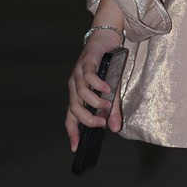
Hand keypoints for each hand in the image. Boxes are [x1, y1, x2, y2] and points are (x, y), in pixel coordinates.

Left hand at [65, 27, 124, 152]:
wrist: (105, 39)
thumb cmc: (106, 66)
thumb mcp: (112, 91)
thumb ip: (112, 110)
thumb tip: (115, 128)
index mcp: (77, 94)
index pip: (71, 117)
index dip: (72, 132)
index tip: (75, 147)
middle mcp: (74, 85)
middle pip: (74, 108)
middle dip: (87, 119)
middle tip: (102, 123)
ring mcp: (78, 73)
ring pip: (81, 94)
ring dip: (94, 103)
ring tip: (107, 106)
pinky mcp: (86, 62)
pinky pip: (89, 76)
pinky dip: (98, 85)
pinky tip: (108, 89)